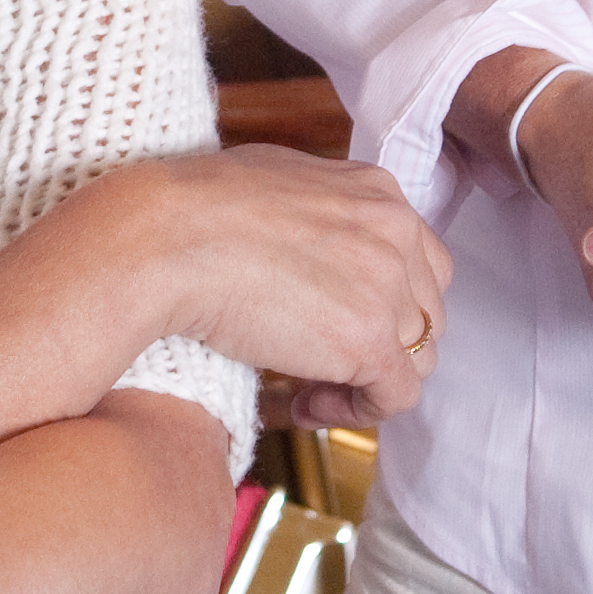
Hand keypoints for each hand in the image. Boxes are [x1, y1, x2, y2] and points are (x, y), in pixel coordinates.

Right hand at [125, 144, 450, 433]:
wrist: (167, 238)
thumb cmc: (196, 208)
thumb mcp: (278, 182)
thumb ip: (319, 211)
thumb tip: (310, 243)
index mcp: (377, 191)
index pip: (420, 260)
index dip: (386, 301)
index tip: (336, 320)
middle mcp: (396, 232)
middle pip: (425, 310)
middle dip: (382, 341)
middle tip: (324, 360)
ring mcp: (389, 286)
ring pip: (417, 356)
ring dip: (368, 379)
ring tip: (309, 388)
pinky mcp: (369, 341)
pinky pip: (395, 396)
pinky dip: (357, 411)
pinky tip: (306, 407)